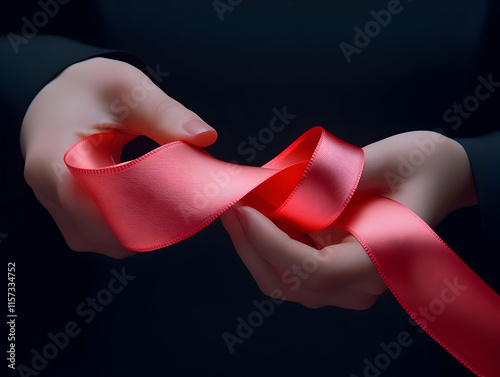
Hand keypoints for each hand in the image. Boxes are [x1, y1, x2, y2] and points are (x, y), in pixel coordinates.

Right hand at [21, 57, 216, 257]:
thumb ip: (164, 113)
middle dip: (148, 219)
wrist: (59, 98)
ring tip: (168, 199)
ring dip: (141, 226)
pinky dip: (130, 226)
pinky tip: (150, 204)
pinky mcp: (70, 217)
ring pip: (105, 241)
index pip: (95, 206)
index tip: (178, 199)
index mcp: (51, 160)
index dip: (140, 208)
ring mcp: (57, 210)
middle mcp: (47, 194)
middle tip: (183, 200)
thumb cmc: (90, 89)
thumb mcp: (127, 88)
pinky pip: (103, 237)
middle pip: (103, 230)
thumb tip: (205, 137)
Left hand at [221, 131, 476, 308]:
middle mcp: (362, 284)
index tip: (243, 210)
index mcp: (382, 261)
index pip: (313, 271)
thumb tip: (270, 184)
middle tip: (229, 204)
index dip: (271, 244)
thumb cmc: (421, 165)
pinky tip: (258, 214)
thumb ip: (329, 178)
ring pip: (283, 280)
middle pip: (289, 283)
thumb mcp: (382, 161)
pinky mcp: (335, 272)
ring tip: (239, 205)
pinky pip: (289, 268)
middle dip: (251, 244)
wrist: (439, 177)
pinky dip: (267, 243)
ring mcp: (347, 283)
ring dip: (254, 244)